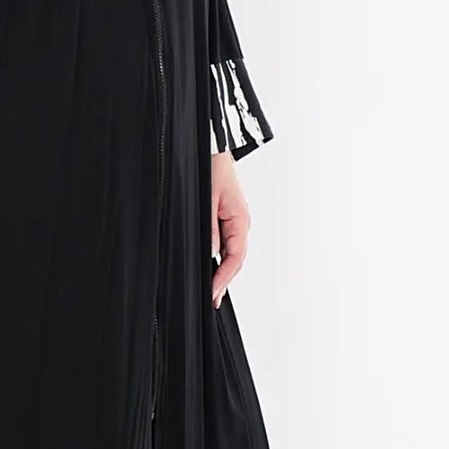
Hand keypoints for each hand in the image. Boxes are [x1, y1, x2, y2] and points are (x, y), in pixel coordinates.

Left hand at [209, 151, 250, 307]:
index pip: (235, 257)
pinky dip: (221, 257)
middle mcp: (241, 222)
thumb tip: (210, 255)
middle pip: (236, 259)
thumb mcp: (207, 201)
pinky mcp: (229, 217)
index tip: (213, 292)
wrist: (213, 149)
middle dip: (225, 280)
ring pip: (232, 253)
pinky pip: (228, 242)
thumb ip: (210, 230)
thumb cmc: (212, 169)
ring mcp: (236, 220)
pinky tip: (213, 267)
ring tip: (213, 289)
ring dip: (224, 270)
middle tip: (212, 299)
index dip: (224, 278)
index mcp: (240, 219)